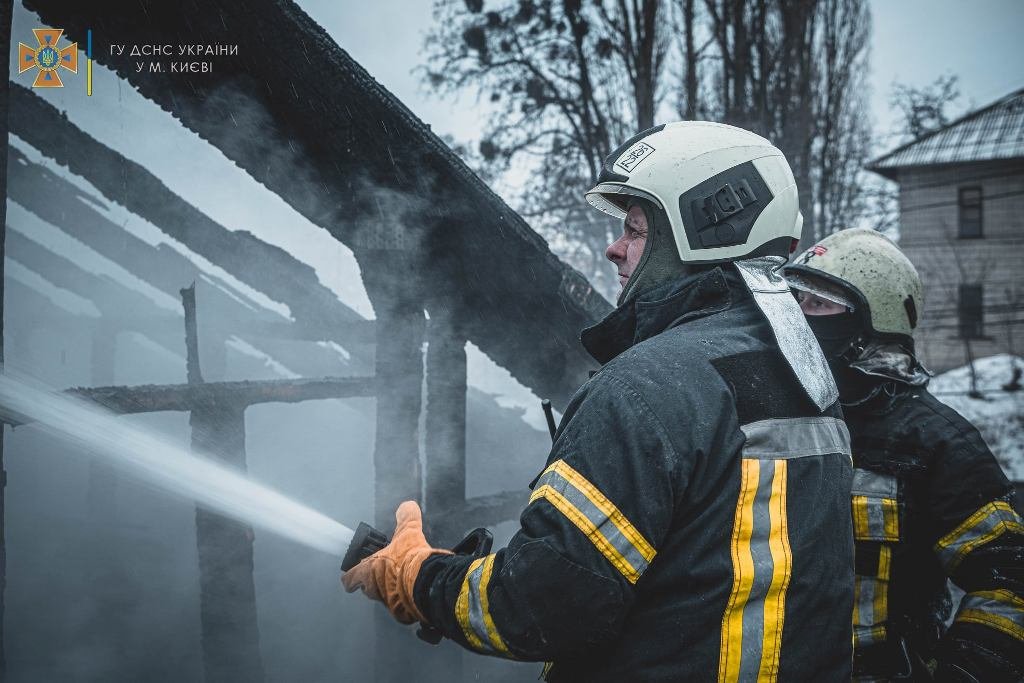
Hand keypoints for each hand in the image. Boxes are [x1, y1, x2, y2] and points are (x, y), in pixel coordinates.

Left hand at [341, 501, 449, 623]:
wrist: (426, 582)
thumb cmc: (410, 558)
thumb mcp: (408, 532)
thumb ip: (406, 517)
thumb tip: (407, 506)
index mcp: (368, 571)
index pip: (349, 578)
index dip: (350, 575)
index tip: (350, 574)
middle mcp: (374, 589)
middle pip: (367, 587)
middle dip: (374, 580)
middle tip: (386, 570)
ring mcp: (387, 603)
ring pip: (384, 596)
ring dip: (391, 588)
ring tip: (404, 578)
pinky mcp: (403, 613)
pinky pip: (401, 606)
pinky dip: (406, 598)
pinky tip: (416, 589)